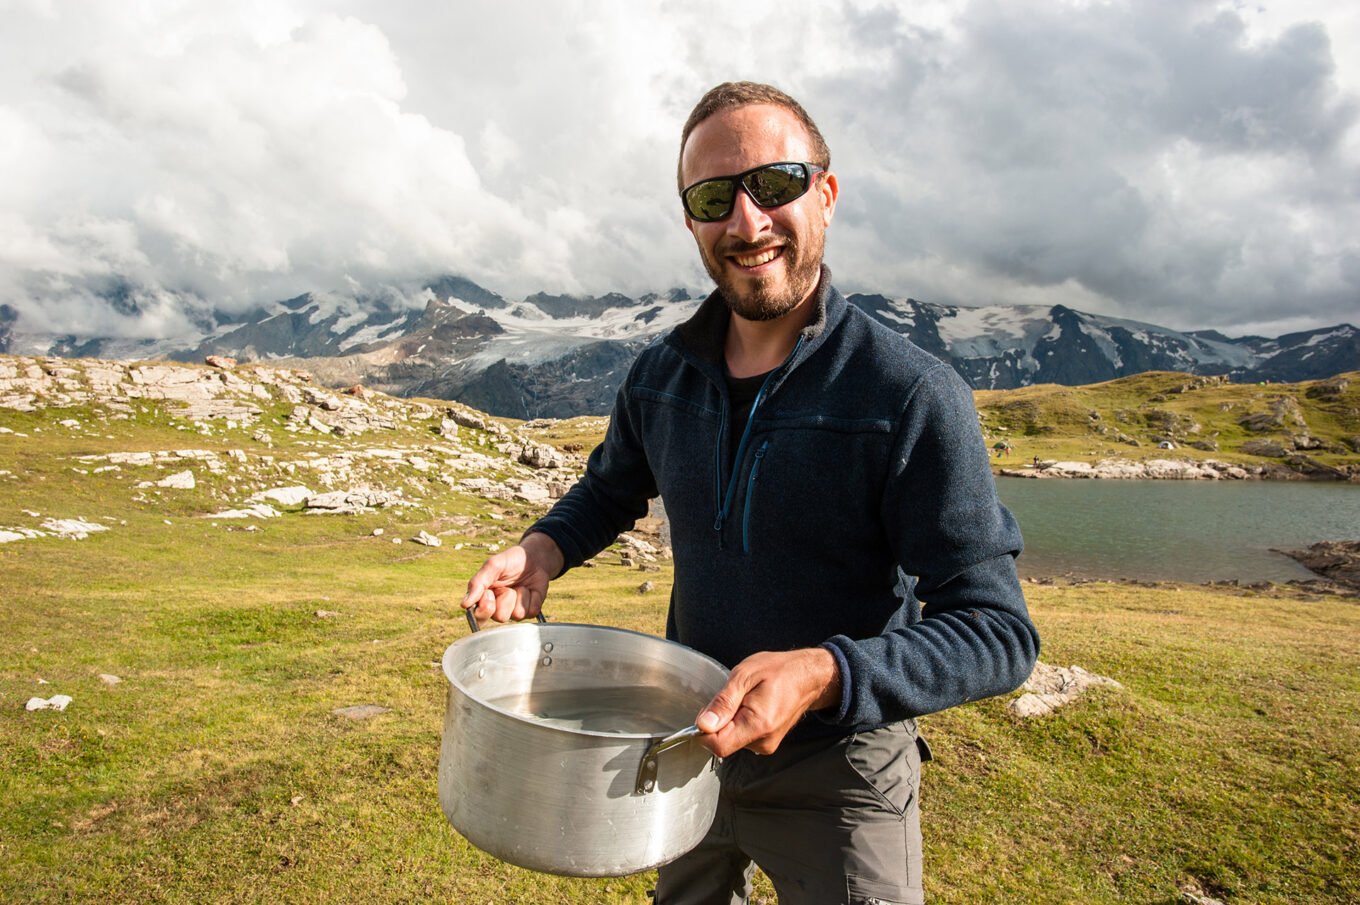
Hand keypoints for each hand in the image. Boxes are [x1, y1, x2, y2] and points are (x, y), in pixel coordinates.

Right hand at [461, 532, 563, 624]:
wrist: (532, 557)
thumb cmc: (510, 561)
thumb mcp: (492, 566)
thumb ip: (478, 583)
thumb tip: (464, 604)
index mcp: (483, 599)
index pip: (478, 616)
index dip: (485, 606)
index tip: (489, 592)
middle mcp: (498, 609)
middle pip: (499, 618)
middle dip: (504, 601)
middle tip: (507, 588)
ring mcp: (514, 611)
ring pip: (516, 615)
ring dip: (519, 595)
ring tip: (518, 585)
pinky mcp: (530, 611)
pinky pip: (530, 611)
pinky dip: (532, 597)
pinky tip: (530, 589)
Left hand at [694, 647, 841, 757]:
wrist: (808, 677)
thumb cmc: (779, 671)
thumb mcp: (744, 675)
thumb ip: (723, 702)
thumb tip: (703, 725)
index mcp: (758, 725)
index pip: (718, 746)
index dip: (705, 730)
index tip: (710, 709)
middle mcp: (763, 741)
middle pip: (723, 743)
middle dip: (720, 721)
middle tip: (736, 697)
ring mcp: (766, 745)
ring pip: (731, 740)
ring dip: (731, 720)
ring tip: (748, 699)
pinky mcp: (766, 743)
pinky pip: (742, 737)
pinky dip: (740, 722)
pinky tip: (753, 706)